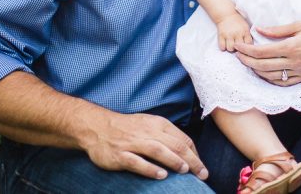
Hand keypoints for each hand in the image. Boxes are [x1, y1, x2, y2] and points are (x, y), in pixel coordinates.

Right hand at [82, 109, 207, 181]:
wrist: (97, 126)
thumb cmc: (127, 128)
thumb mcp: (149, 124)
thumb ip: (166, 135)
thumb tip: (186, 150)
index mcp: (157, 124)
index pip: (182, 138)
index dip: (194, 153)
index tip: (201, 166)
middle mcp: (147, 132)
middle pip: (174, 145)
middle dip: (191, 160)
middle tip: (203, 173)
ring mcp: (133, 143)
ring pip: (158, 150)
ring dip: (174, 160)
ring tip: (185, 171)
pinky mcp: (120, 155)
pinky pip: (137, 162)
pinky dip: (150, 169)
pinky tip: (161, 176)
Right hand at [216, 12, 252, 50]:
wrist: (226, 14)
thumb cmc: (238, 22)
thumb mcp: (246, 27)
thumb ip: (248, 36)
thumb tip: (251, 47)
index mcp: (245, 31)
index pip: (248, 44)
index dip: (247, 47)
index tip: (245, 47)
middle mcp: (237, 33)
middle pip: (239, 48)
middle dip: (238, 49)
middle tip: (237, 46)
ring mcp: (228, 34)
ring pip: (230, 49)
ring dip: (230, 48)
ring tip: (230, 45)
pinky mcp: (221, 35)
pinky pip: (222, 47)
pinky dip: (223, 47)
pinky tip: (225, 44)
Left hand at [234, 20, 300, 85]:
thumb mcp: (299, 24)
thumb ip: (277, 30)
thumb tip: (258, 29)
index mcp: (293, 47)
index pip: (262, 51)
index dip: (247, 50)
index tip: (238, 46)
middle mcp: (295, 62)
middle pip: (263, 65)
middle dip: (247, 61)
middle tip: (238, 55)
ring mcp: (300, 73)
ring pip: (271, 77)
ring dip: (256, 71)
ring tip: (248, 63)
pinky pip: (283, 83)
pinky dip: (270, 79)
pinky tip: (263, 73)